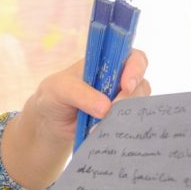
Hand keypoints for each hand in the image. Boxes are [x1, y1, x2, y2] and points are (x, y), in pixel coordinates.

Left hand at [1, 51, 149, 189]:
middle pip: (140, 83)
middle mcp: (119, 79)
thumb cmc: (54, 96)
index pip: (134, 58)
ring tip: (104, 122)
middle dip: (130, 97)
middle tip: (113, 109)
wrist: (50, 122)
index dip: (136, 69)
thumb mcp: (60, 89)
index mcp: (108, 61)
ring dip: (126, 114)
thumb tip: (105, 108)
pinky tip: (108, 131)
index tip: (126, 86)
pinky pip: (130, 123)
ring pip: (138, 105)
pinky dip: (122, 127)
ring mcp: (121, 101)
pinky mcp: (118, 120)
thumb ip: (81, 94)